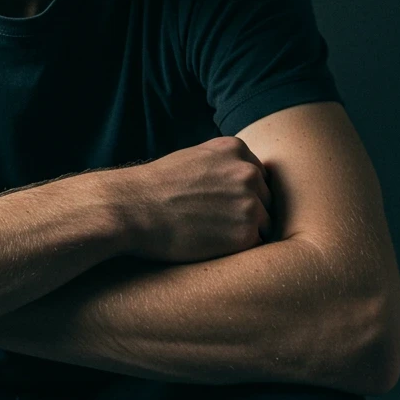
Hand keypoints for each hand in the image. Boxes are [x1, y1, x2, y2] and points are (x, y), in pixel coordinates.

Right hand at [119, 135, 273, 262]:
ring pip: (265, 224)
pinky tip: (212, 246)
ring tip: (212, 235)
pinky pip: (257, 246)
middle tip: (215, 223)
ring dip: (246, 232)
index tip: (220, 204)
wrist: (132, 208)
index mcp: (236, 148)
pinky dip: (238, 250)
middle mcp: (248, 172)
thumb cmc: (156, 187)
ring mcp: (250, 202)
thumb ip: (223, 164)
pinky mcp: (246, 234)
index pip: (258, 176)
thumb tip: (247, 181)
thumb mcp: (194, 158)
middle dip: (248, 212)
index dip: (241, 194)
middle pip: (266, 199)